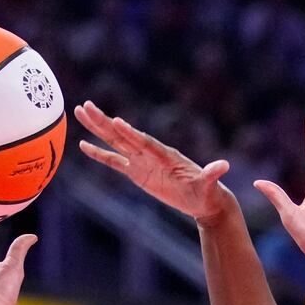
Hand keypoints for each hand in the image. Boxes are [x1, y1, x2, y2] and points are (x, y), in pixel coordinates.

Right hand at [74, 100, 232, 223]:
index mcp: (164, 154)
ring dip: (97, 129)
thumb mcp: (209, 184)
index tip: (115, 121)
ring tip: (80, 112)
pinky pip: (114, 161)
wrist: (204, 199)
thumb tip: (224, 166)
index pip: (144, 142)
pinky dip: (99, 154)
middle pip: (123, 135)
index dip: (130, 133)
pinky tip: (83, 145)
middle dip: (104, 122)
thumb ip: (212, 174)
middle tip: (85, 105)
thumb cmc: (207, 192)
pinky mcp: (137, 173)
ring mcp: (141, 161)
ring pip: (115, 142)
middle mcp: (150, 153)